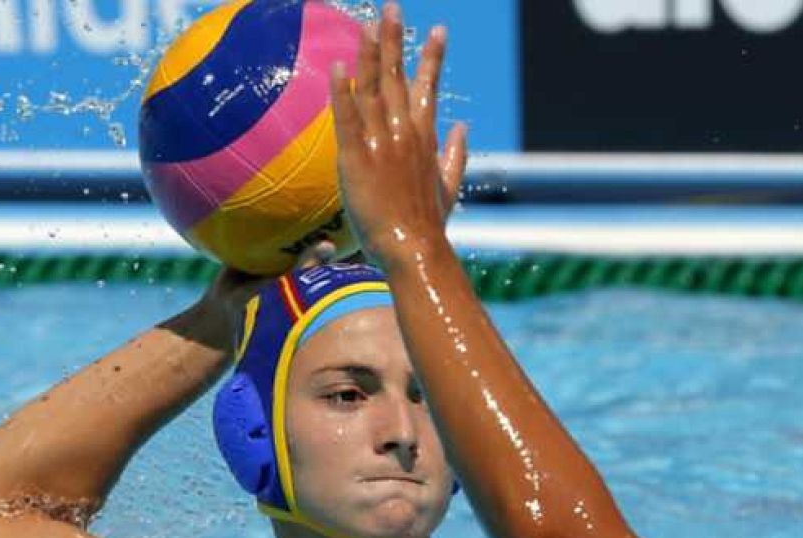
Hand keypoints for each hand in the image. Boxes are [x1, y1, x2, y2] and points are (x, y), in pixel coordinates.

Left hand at [330, 3, 467, 268]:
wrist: (415, 249)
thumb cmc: (430, 225)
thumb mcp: (451, 187)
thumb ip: (457, 154)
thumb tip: (463, 128)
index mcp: (426, 138)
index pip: (428, 88)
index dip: (432, 57)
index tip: (438, 30)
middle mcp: (406, 133)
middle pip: (398, 77)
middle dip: (396, 39)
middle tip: (392, 7)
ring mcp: (382, 143)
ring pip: (373, 89)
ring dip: (370, 54)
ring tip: (369, 24)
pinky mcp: (357, 158)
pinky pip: (348, 118)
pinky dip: (343, 91)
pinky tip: (339, 66)